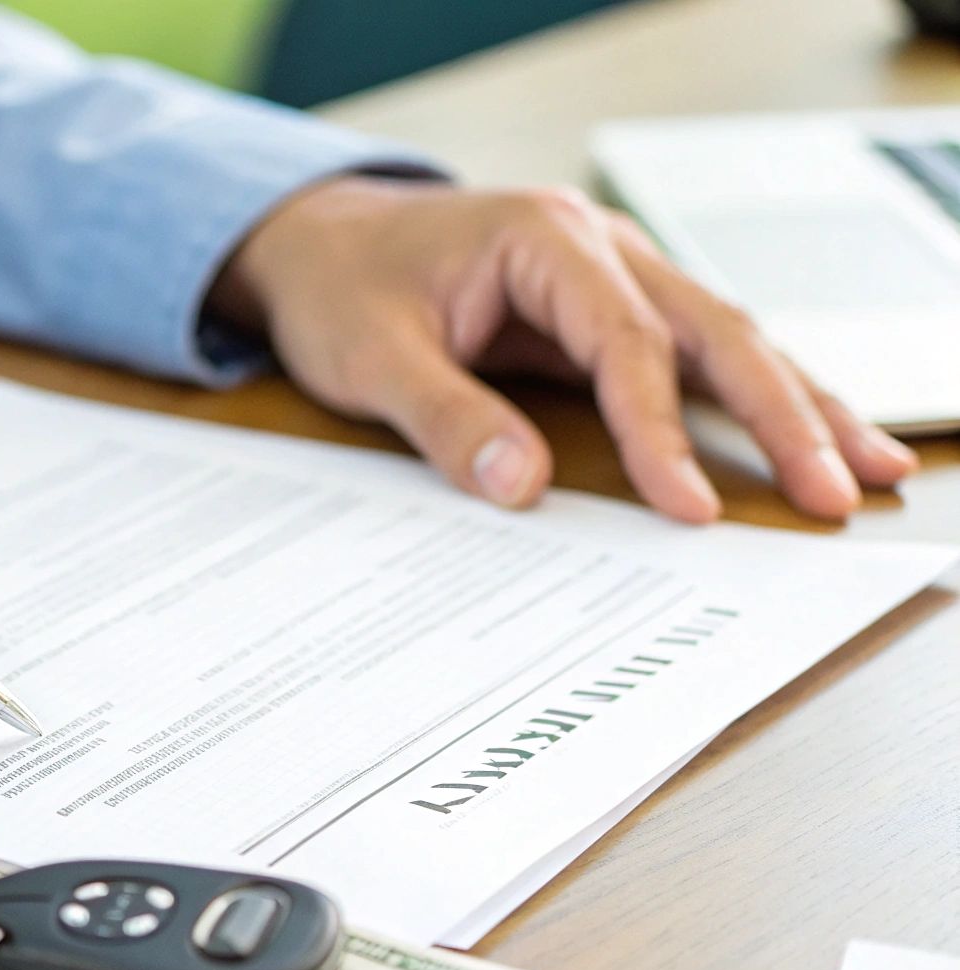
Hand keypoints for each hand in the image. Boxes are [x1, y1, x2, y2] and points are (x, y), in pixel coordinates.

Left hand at [212, 178, 917, 521]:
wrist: (324, 243)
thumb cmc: (342, 287)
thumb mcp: (368, 356)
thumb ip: (442, 417)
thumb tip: (518, 487)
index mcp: (542, 239)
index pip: (624, 341)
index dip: (660, 430)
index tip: (688, 506)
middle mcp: (597, 247)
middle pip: (712, 328)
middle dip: (780, 414)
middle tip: (835, 492)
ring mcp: (614, 275)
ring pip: (726, 336)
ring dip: (795, 403)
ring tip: (868, 471)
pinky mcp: (611, 311)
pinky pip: (695, 355)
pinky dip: (752, 397)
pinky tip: (808, 438)